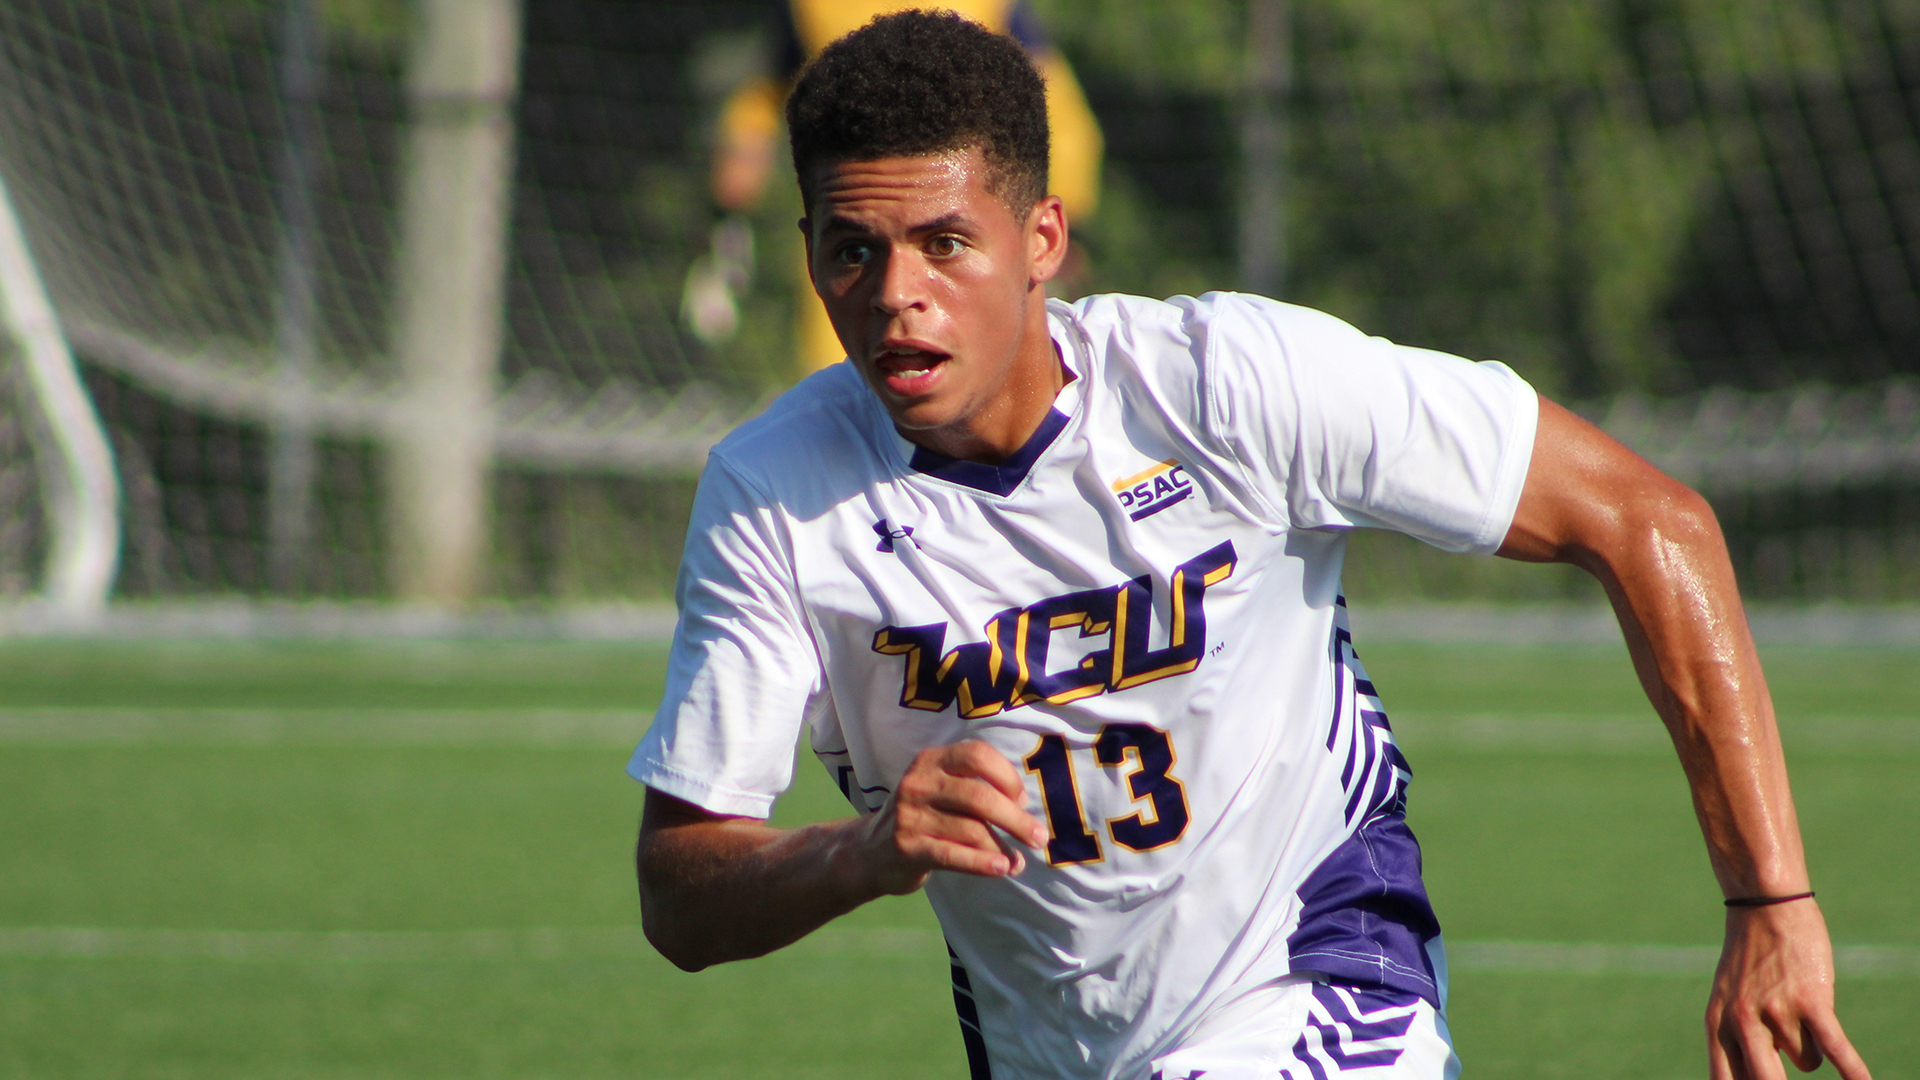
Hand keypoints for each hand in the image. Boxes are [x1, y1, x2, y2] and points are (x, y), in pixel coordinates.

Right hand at [854, 739, 1046, 894]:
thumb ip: (977, 792)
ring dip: (1002, 849)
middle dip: (1015, 819)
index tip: (1021, 799)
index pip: (977, 755)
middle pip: (979, 796)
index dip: (1006, 776)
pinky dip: (983, 863)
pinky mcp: (907, 847)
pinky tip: (1002, 869)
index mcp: (931, 760)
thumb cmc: (922, 819)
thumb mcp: (941, 791)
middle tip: (1038, 837)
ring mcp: (910, 815)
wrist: (868, 852)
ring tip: (1017, 862)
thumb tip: (1025, 811)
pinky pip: (954, 855)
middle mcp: (918, 782)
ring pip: (971, 830)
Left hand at [1707, 899, 1871, 1079]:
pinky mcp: (1809, 1001)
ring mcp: (1775, 1012)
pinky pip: (1834, 1048)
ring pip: (1806, 1063)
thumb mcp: (1727, 1001)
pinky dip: (1853, 1071)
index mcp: (1717, 1026)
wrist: (1763, 908)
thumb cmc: (1748, 960)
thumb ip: (1737, 1043)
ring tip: (1801, 1013)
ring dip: (1811, 1049)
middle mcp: (1741, 1023)